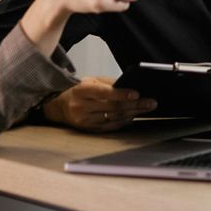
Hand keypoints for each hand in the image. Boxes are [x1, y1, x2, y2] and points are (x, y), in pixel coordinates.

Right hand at [42, 76, 157, 132]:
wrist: (59, 106)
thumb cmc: (79, 90)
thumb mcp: (91, 81)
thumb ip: (109, 83)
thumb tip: (132, 87)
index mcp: (81, 90)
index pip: (104, 93)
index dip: (121, 94)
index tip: (137, 94)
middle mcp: (81, 107)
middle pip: (112, 107)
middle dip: (135, 105)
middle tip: (151, 102)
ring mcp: (84, 120)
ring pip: (114, 118)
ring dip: (133, 113)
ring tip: (146, 108)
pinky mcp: (89, 129)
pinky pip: (111, 126)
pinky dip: (124, 121)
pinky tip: (134, 116)